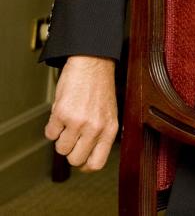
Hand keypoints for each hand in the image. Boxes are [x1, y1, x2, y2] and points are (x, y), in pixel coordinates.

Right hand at [44, 55, 118, 170]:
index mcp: (110, 129)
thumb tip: (88, 158)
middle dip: (70, 151)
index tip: (80, 159)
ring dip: (61, 138)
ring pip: (60, 149)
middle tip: (72, 137)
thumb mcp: (110, 113)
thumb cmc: (100, 88)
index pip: (96, 163)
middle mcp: (95, 128)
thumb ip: (102, 134)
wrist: (92, 63)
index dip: (84, 165)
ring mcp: (78, 121)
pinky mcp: (61, 113)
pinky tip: (61, 114)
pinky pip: (49, 134)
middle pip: (75, 160)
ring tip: (68, 123)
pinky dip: (52, 127)